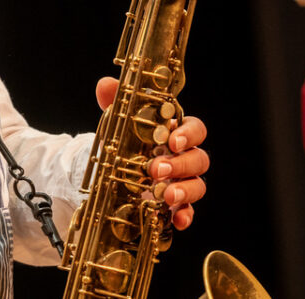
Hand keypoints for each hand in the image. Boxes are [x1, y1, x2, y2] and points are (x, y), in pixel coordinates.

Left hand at [94, 77, 208, 229]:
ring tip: (166, 195)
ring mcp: (182, 182)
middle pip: (199, 159)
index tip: (173, 140)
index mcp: (176, 134)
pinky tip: (177, 219)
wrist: (116, 171)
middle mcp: (184, 157)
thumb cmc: (129, 142)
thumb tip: (105, 85)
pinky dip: (186, 215)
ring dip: (185, 190)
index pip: (195, 129)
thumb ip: (116, 103)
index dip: (188, 134)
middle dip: (181, 165)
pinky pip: (189, 210)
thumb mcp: (120, 122)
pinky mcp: (175, 204)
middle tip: (157, 169)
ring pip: (198, 185)